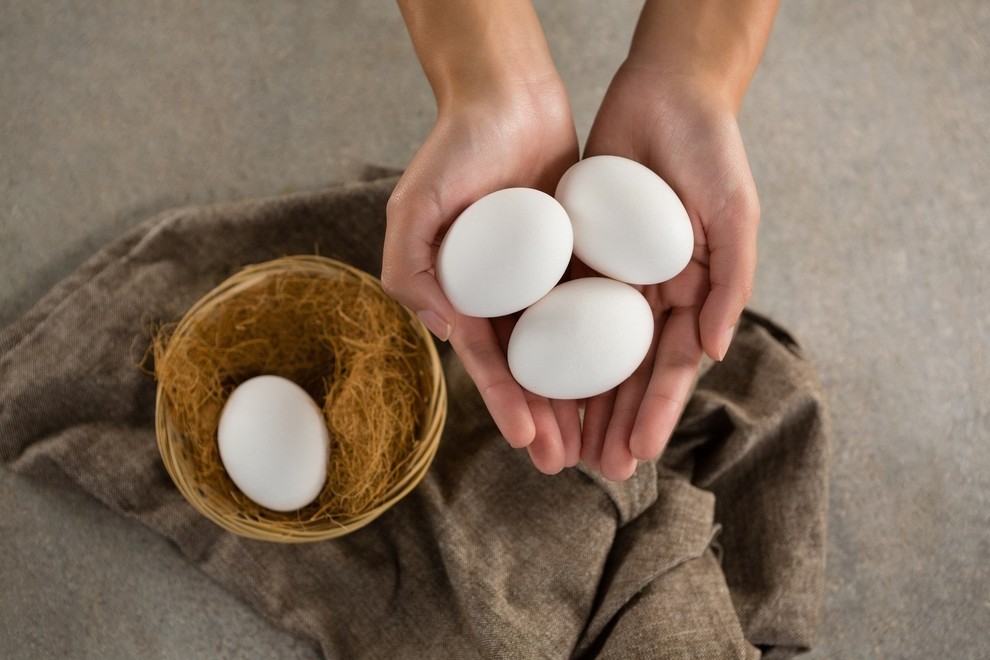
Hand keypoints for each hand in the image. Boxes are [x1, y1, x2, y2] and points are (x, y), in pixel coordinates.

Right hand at [382, 77, 583, 473]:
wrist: (508, 95)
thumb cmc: (455, 149)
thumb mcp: (414, 206)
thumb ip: (410, 268)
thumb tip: (444, 332)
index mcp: (464, 294)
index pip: (487, 361)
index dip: (505, 403)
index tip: (529, 442)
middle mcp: (505, 294)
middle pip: (530, 368)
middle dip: (546, 419)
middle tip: (568, 463)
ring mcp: (544, 277)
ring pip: (568, 350)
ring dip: (581, 398)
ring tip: (601, 441)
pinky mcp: (579, 255)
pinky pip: (598, 306)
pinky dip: (610, 345)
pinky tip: (630, 380)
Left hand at [578, 64, 760, 480]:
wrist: (666, 92)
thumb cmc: (712, 151)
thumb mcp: (735, 212)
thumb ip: (730, 280)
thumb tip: (711, 350)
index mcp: (692, 295)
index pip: (670, 368)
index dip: (654, 412)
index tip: (636, 454)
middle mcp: (650, 296)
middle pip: (627, 372)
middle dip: (611, 421)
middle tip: (591, 468)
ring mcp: (612, 278)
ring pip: (587, 351)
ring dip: (576, 399)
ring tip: (559, 443)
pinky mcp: (577, 253)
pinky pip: (556, 305)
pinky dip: (546, 343)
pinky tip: (531, 379)